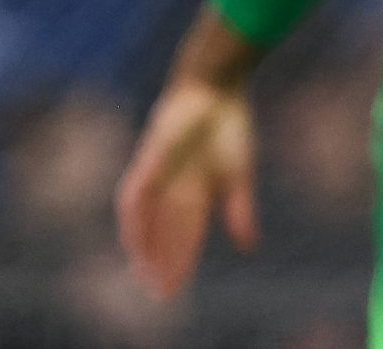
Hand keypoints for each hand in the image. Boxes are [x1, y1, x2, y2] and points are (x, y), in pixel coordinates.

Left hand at [116, 80, 259, 299]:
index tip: (176, 288)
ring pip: (144, 222)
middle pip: (162, 233)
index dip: (181, 260)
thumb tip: (248, 246)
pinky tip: (135, 241)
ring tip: (146, 273)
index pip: (184, 234)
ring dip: (145, 248)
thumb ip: (239, 209)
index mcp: (195, 191)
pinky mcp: (147, 162)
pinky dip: (135, 222)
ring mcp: (156, 176)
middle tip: (159, 292)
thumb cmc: (230, 126)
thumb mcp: (239, 174)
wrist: (216, 90)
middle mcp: (171, 189)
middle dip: (161, 262)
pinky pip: (134, 199)